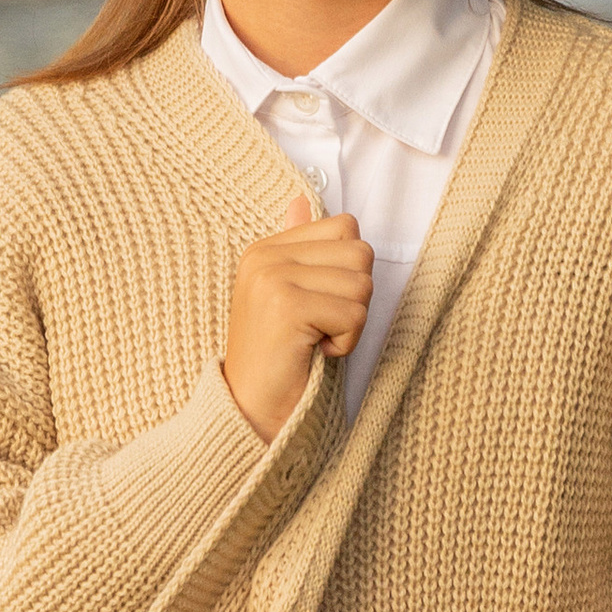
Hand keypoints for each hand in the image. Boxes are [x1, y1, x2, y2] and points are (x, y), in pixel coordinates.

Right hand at [222, 195, 373, 439]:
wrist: (249, 411)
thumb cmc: (277, 359)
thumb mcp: (285, 294)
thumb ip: (298, 246)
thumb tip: (300, 201)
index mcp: (266, 248)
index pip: (345, 227)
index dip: (347, 272)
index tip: (318, 304)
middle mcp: (265, 257)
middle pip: (360, 252)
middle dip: (354, 297)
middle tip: (321, 325)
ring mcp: (273, 278)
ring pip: (362, 284)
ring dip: (351, 323)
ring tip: (315, 339)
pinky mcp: (287, 307)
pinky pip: (354, 315)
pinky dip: (345, 343)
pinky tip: (315, 352)